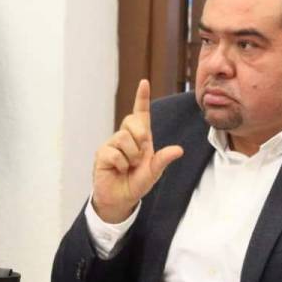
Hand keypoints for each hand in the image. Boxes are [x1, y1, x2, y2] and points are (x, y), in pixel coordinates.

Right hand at [92, 79, 183, 222]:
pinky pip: (115, 153)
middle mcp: (125, 137)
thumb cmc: (137, 182)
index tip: (144, 82)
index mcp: (140, 138)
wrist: (121, 199)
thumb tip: (179, 150)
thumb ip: (163, 160)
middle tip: (140, 156)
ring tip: (129, 167)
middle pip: (132, 121)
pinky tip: (119, 170)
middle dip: (140, 136)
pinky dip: (121, 164)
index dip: (142, 98)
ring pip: (124, 139)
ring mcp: (112, 144)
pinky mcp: (102, 154)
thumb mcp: (154, 172)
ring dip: (131, 156)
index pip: (141, 114)